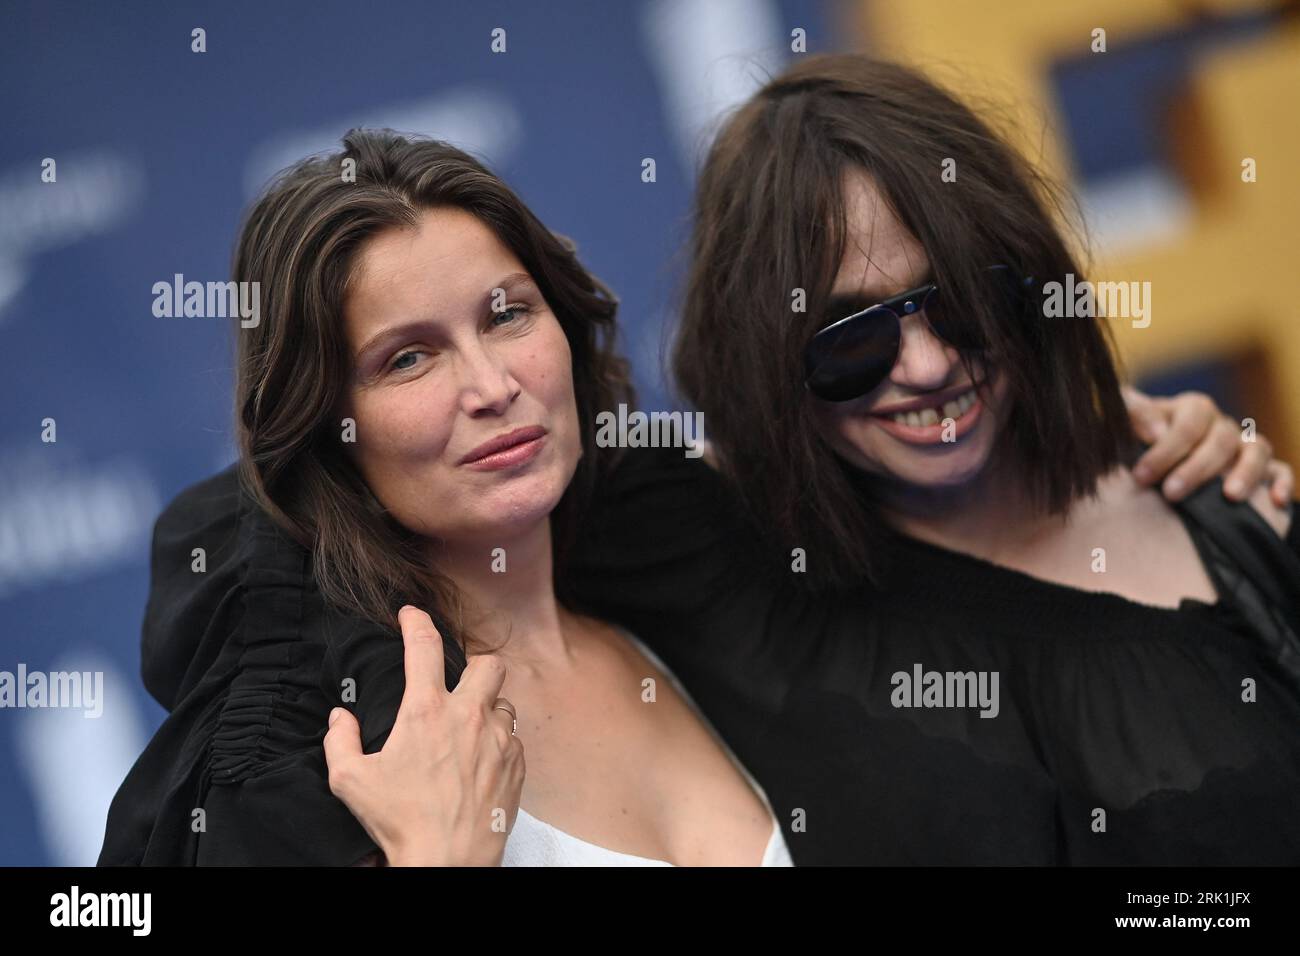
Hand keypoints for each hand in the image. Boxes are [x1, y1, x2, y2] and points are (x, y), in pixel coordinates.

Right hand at [324, 605, 524, 865]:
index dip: (416, 621)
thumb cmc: (402, 822)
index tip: (411, 615)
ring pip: (504, 702)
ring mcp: (499, 740)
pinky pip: (513, 738)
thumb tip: (340, 718)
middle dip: (475, 664)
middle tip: (459, 680)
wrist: (448, 860)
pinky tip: (480, 759)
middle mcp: (469, 717)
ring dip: (488, 708)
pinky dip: (498, 741)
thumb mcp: (351, 781)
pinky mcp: (516, 765)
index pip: (424, 646)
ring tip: (468, 728)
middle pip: (489, 663)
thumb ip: (339, 742)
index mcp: (427, 713)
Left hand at [1123, 386, 1293, 505]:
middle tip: (1171, 494)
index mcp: (1193, 409)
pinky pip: (1280, 469)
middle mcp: (1221, 425)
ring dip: (1246, 472)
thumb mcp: (1127, 421)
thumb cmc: (1137, 437)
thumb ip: (1132, 413)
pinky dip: (1280, 482)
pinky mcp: (1261, 466)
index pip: (1188, 424)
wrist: (1150, 454)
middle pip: (1221, 440)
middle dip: (1196, 469)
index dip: (1165, 450)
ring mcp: (1243, 445)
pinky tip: (1275, 502)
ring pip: (1256, 450)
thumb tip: (1154, 432)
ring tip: (1229, 497)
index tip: (1140, 476)